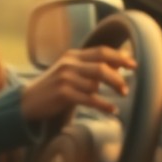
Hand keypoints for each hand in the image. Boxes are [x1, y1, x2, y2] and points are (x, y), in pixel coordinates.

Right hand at [21, 46, 135, 120]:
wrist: (28, 101)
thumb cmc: (54, 87)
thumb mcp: (71, 72)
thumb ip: (91, 66)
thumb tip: (121, 61)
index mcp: (72, 56)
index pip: (101, 51)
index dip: (119, 57)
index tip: (134, 65)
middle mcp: (68, 64)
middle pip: (101, 67)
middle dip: (117, 78)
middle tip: (125, 89)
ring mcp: (65, 78)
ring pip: (95, 84)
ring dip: (108, 95)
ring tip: (115, 102)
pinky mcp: (63, 93)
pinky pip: (90, 99)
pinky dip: (104, 106)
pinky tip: (112, 110)